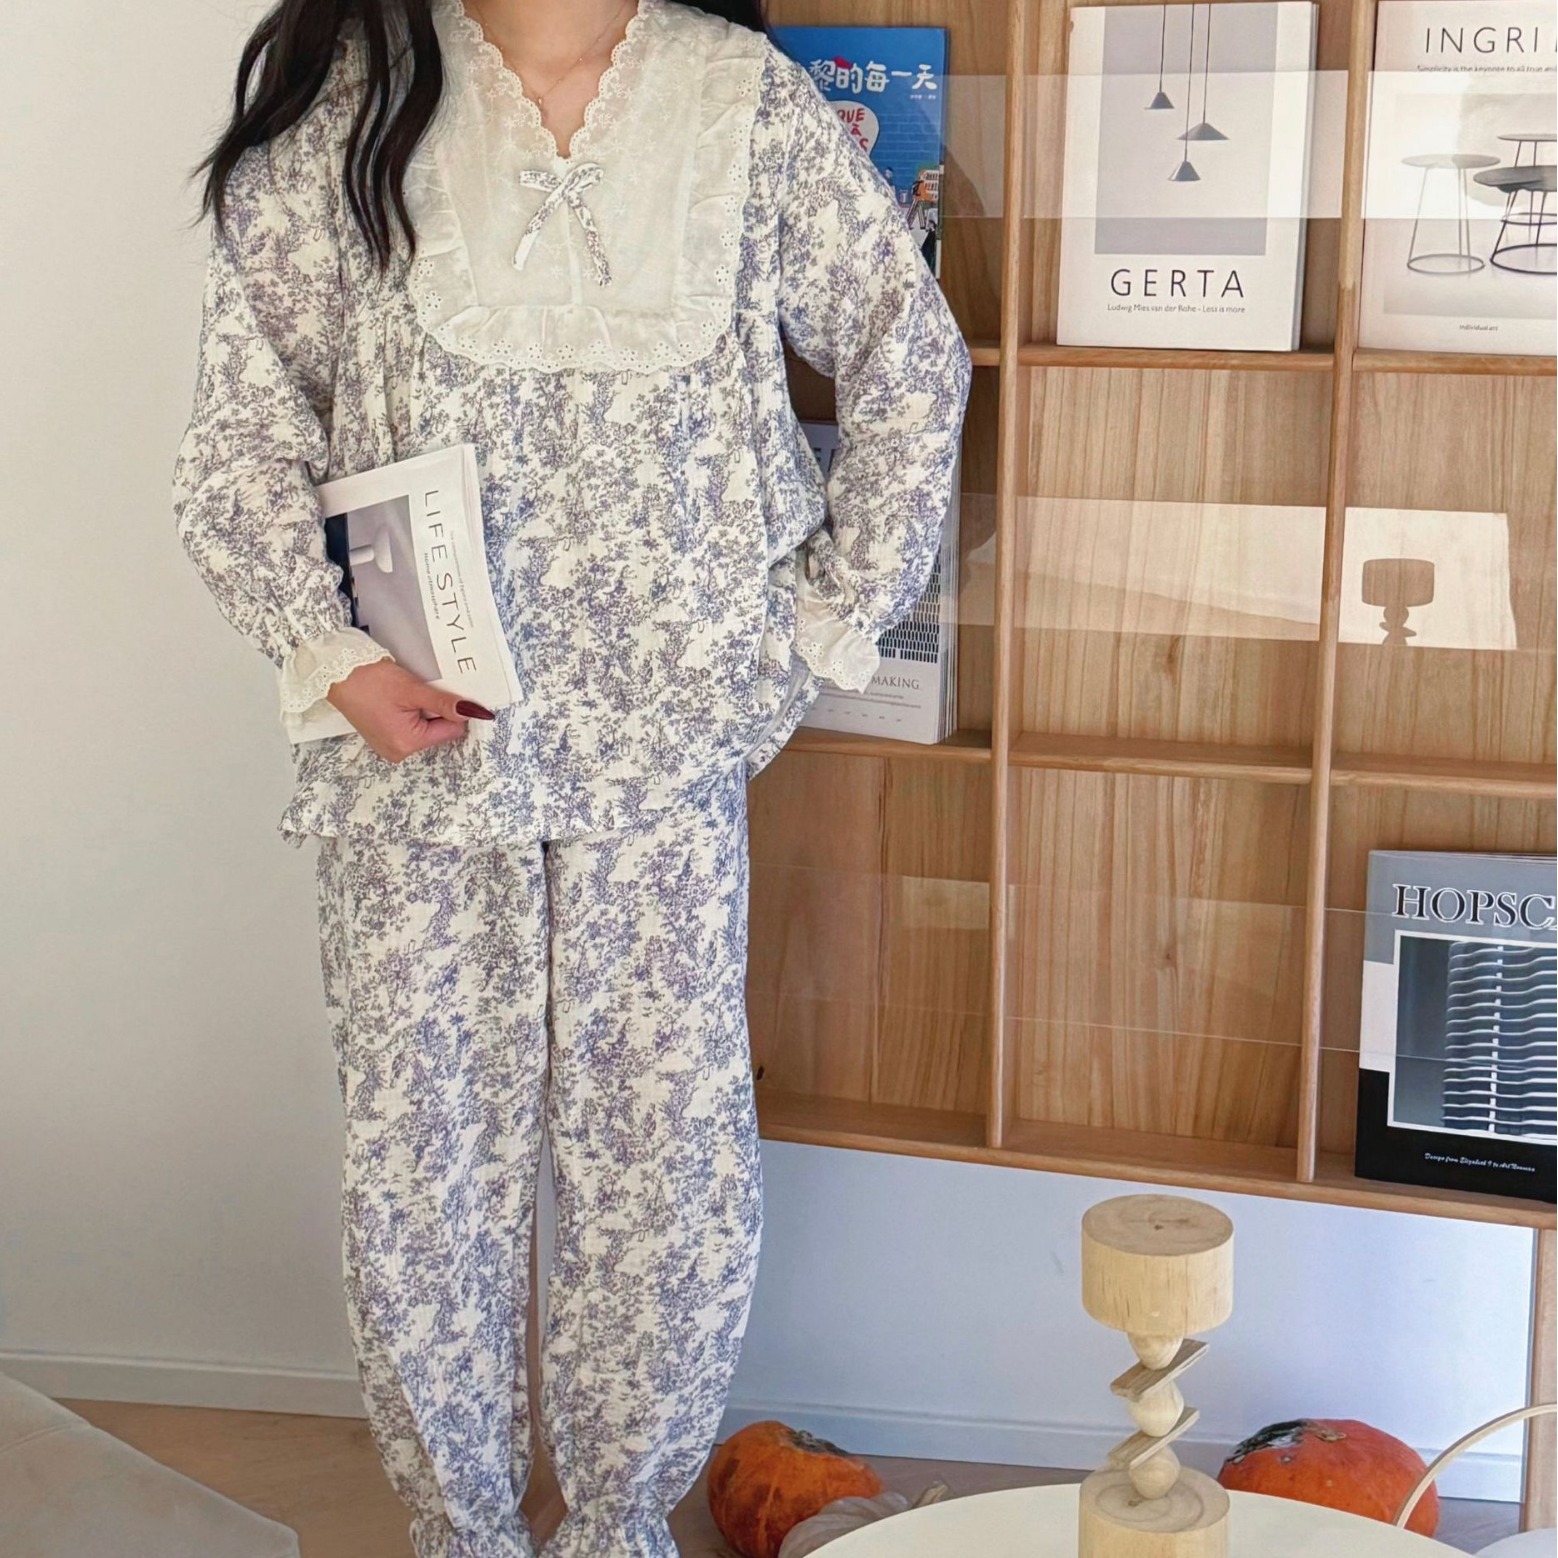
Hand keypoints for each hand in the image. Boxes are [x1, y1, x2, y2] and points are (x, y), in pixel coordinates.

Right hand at [326, 658, 494, 763]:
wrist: (336, 674)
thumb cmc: (371, 680)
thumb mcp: (413, 690)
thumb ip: (445, 704)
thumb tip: (475, 713)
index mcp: (407, 744)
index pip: (451, 730)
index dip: (453, 710)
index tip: (442, 692)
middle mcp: (399, 752)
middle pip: (438, 731)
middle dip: (435, 711)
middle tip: (418, 692)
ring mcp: (390, 747)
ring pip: (425, 728)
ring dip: (423, 711)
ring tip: (404, 696)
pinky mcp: (384, 738)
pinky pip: (410, 728)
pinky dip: (411, 714)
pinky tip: (397, 701)